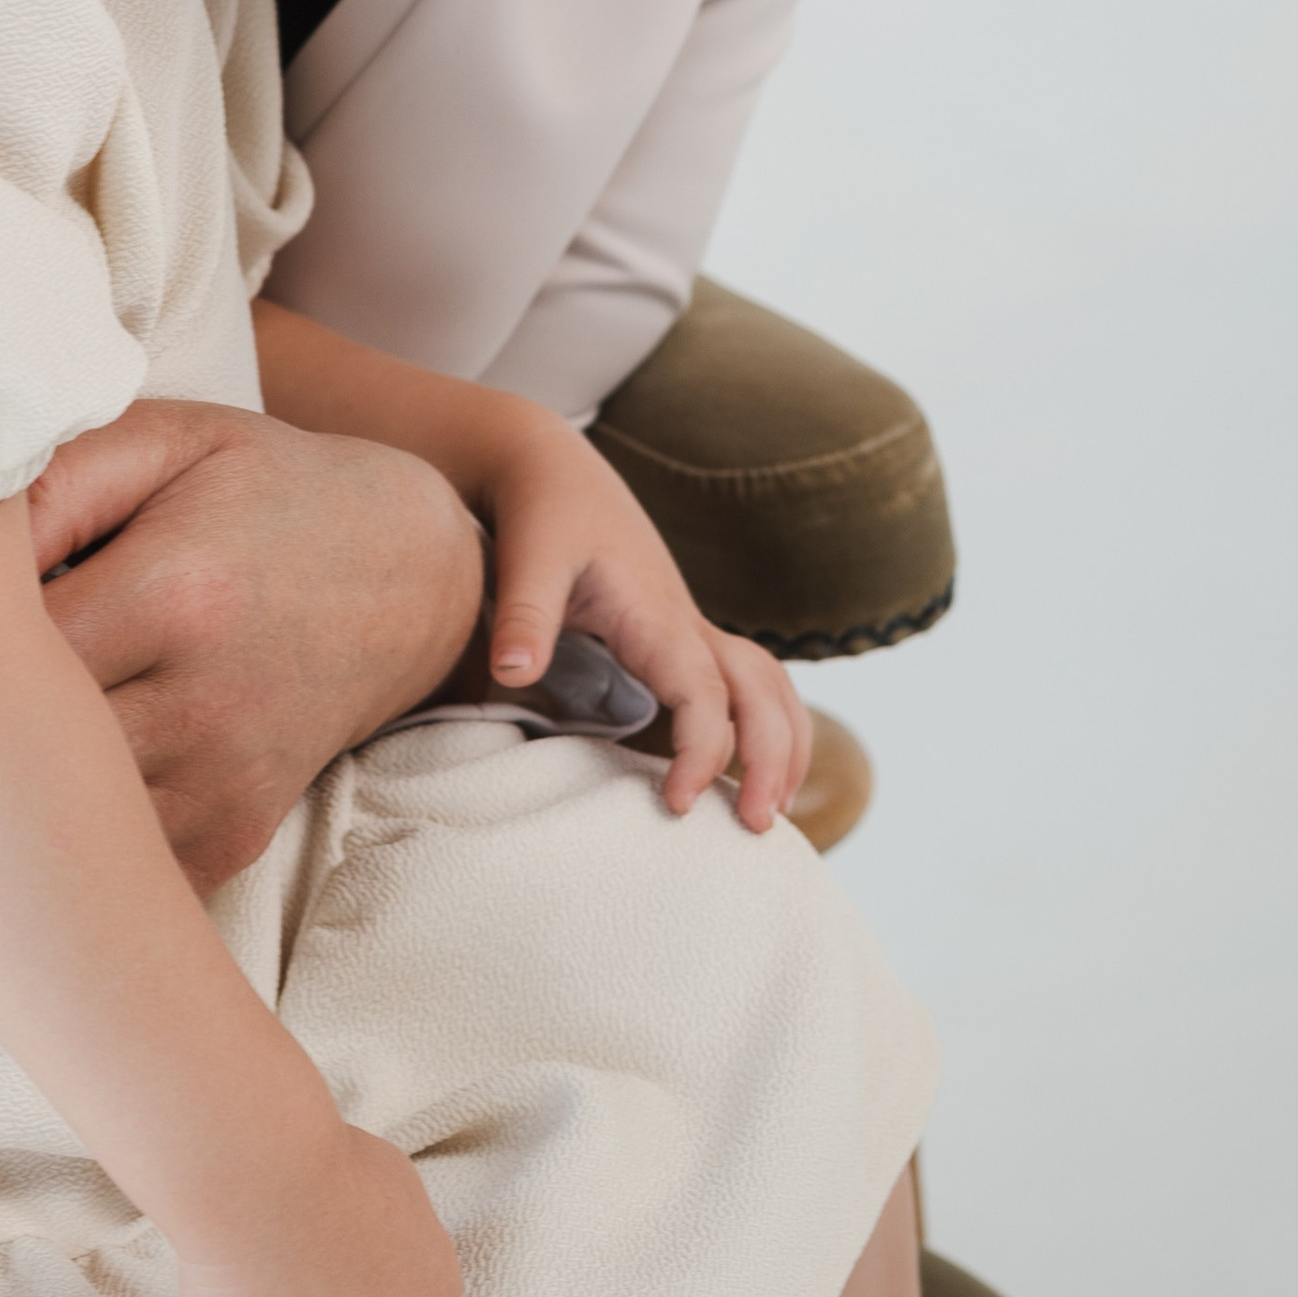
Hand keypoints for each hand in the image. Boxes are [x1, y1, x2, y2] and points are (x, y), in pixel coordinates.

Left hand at [0, 399, 485, 1010]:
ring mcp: (219, 782)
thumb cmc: (265, 483)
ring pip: (43, 869)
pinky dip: (12, 970)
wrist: (421, 569)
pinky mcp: (231, 833)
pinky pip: (108, 916)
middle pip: (5, 785)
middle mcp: (198, 700)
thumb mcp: (166, 440)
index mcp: (173, 589)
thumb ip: (50, 476)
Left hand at [482, 410, 811, 825]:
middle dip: (774, 758)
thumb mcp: (528, 556)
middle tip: (760, 830)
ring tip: (775, 810)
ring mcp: (689, 627)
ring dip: (785, 742)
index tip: (679, 804)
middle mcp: (686, 622)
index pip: (706, 693)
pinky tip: (751, 769)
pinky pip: (744, 682)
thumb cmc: (542, 510)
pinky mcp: (678, 634)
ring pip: (768, 684)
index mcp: (657, 612)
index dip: (705, 750)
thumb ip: (522, 615)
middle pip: (762, 692)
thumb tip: (512, 674)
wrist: (551, 467)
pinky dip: (766, 724)